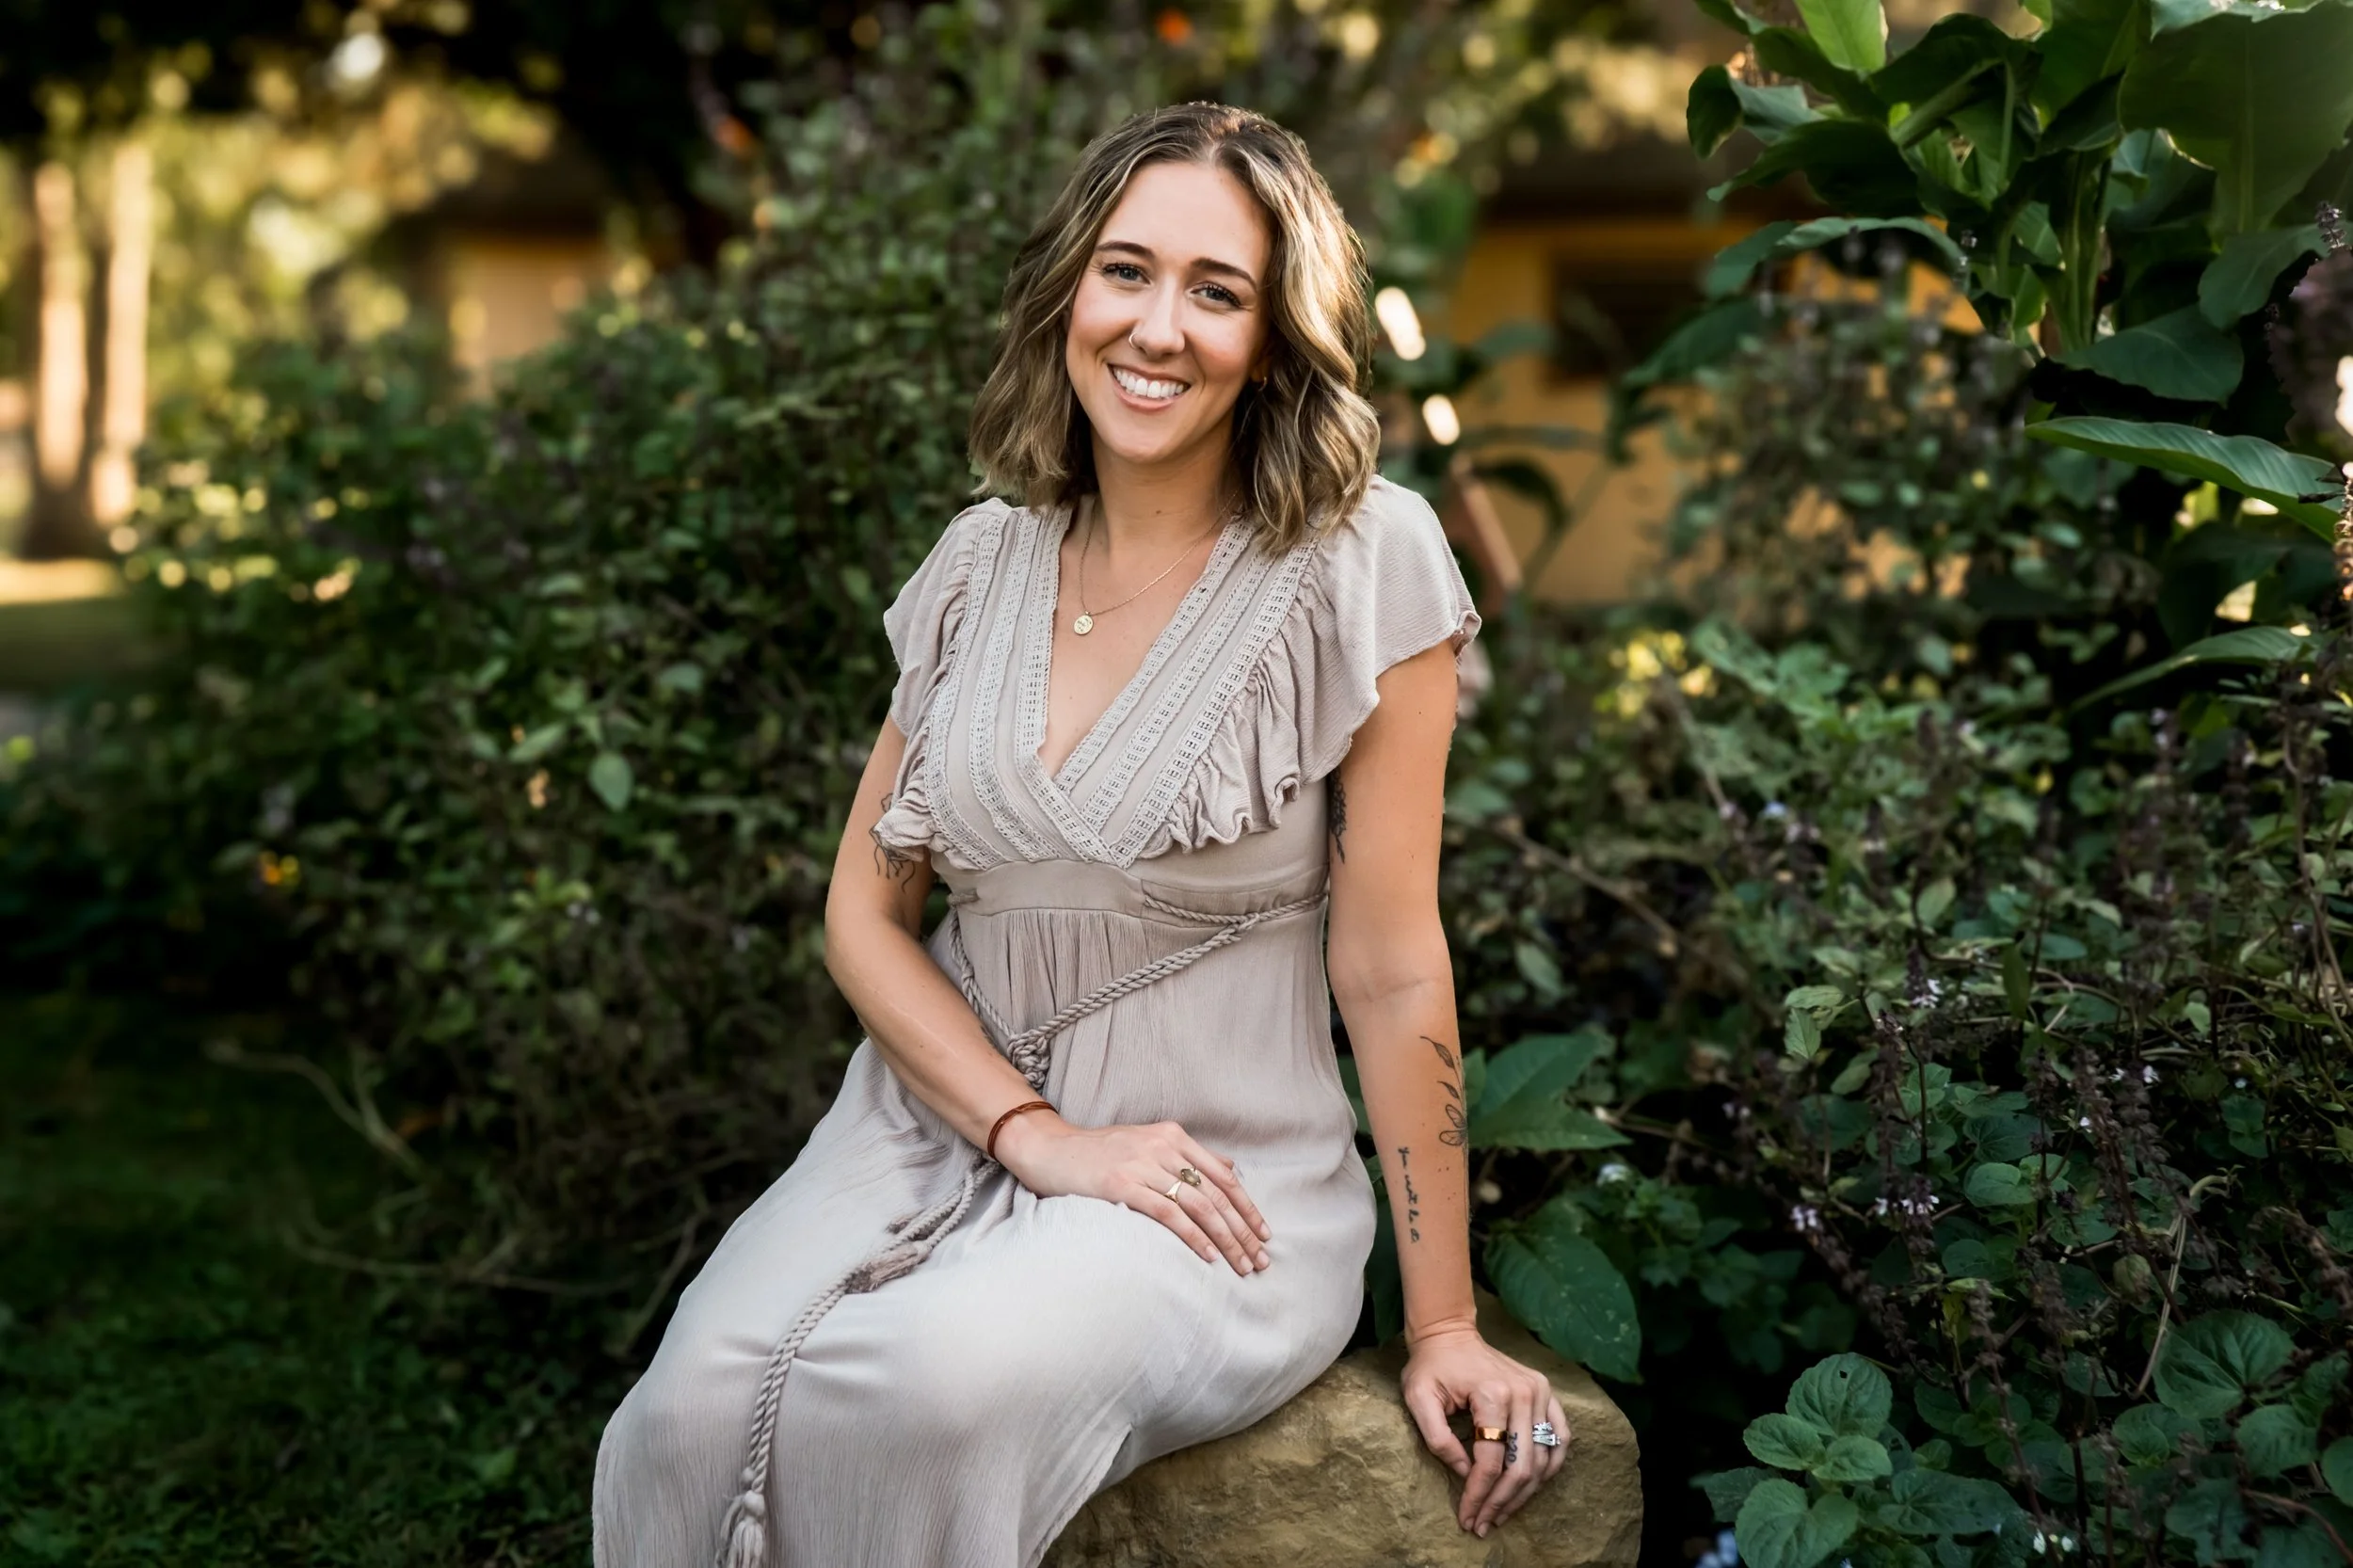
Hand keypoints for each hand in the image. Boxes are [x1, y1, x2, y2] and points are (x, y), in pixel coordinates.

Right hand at [996, 1115, 1271, 1276]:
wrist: (1048, 1148)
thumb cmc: (1097, 1152)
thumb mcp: (1147, 1143)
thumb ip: (1187, 1155)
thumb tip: (1230, 1167)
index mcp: (1173, 1136)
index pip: (1223, 1176)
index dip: (1247, 1207)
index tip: (1263, 1234)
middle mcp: (1163, 1147)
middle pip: (1217, 1195)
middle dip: (1243, 1231)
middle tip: (1260, 1260)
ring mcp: (1142, 1165)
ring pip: (1199, 1206)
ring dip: (1225, 1240)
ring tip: (1241, 1265)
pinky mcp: (1121, 1185)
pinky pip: (1168, 1214)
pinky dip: (1193, 1237)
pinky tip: (1207, 1257)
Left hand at [1399, 1323, 1572, 1536]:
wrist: (1450, 1333)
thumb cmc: (1431, 1366)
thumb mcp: (1419, 1399)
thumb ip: (1438, 1439)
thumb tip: (1466, 1474)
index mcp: (1491, 1394)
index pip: (1490, 1461)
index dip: (1479, 1495)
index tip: (1467, 1516)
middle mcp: (1522, 1393)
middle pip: (1521, 1465)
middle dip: (1501, 1502)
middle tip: (1484, 1524)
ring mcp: (1539, 1391)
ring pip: (1543, 1458)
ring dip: (1525, 1493)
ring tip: (1503, 1512)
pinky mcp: (1546, 1391)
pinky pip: (1560, 1437)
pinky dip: (1550, 1466)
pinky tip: (1533, 1485)